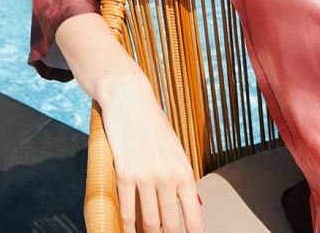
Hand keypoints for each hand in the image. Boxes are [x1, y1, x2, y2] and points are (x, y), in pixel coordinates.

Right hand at [100, 75, 202, 232]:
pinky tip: (127, 231)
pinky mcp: (125, 174)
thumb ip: (178, 177)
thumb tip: (181, 205)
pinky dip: (127, 226)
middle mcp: (168, 177)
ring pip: (150, 222)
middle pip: (170, 225)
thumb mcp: (174, 150)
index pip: (194, 217)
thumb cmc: (153, 125)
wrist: (130, 100)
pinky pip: (127, 211)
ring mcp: (146, 177)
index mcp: (185, 172)